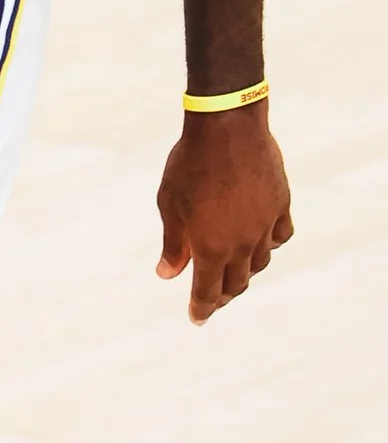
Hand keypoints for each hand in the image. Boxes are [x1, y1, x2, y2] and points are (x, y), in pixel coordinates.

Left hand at [155, 99, 291, 322]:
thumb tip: (167, 273)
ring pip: (260, 262)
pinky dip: (269, 244)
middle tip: (212, 299)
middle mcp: (244, 244)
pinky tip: (260, 241)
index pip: (208, 291)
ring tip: (232, 270)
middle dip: (222, 294)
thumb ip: (173, 243)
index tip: (196, 319)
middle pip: (237, 282)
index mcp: (213, 247)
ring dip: (245, 270)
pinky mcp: (281, 206)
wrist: (227, 129)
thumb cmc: (189, 165)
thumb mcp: (169, 204)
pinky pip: (279, 236)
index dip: (201, 307)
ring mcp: (266, 226)